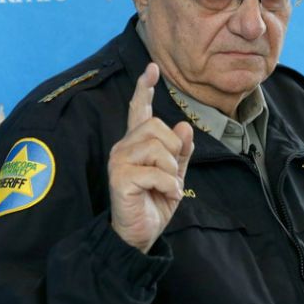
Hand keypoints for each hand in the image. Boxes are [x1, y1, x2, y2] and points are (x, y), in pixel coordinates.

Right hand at [108, 63, 194, 253]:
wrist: (141, 235)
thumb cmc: (155, 203)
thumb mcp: (175, 176)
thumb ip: (180, 152)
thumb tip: (184, 126)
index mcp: (137, 144)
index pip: (138, 110)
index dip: (144, 89)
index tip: (152, 68)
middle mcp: (124, 147)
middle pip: (156, 126)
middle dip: (174, 149)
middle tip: (172, 174)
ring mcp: (119, 161)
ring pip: (158, 147)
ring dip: (172, 171)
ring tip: (168, 187)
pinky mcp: (120, 178)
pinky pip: (155, 172)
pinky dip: (168, 186)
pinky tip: (165, 195)